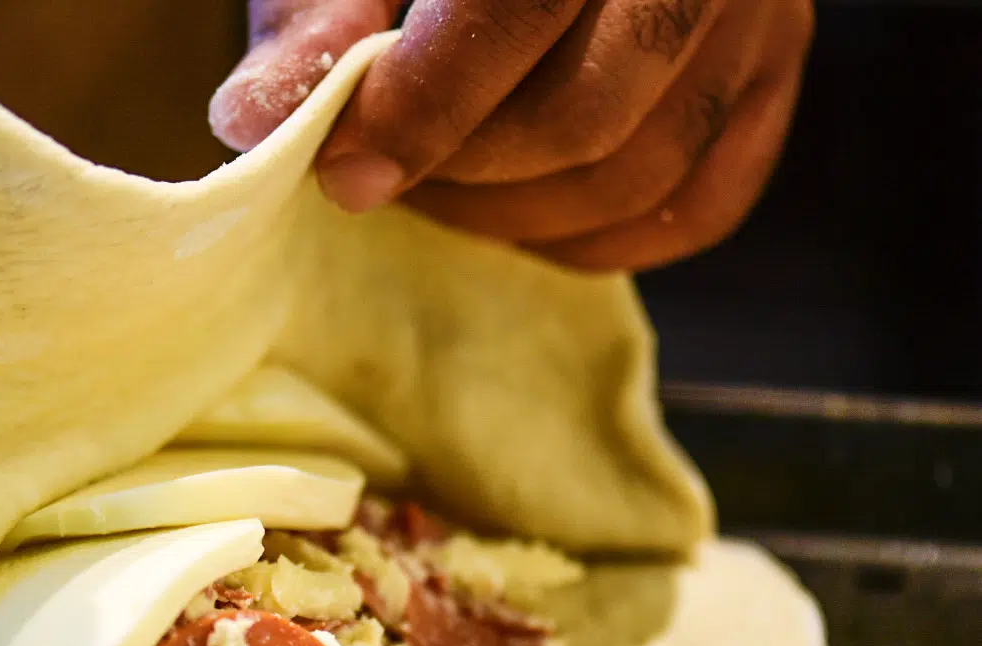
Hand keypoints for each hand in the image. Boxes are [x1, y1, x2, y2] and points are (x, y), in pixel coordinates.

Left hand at [211, 0, 812, 272]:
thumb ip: (314, 13)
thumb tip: (255, 123)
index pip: (514, 12)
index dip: (421, 112)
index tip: (344, 174)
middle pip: (586, 118)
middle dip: (464, 176)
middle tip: (387, 178)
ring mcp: (759, 8)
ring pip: (644, 171)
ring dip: (517, 216)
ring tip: (441, 188)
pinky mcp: (772, 68)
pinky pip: (701, 203)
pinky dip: (599, 240)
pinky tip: (518, 219)